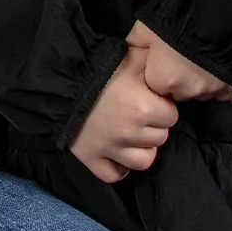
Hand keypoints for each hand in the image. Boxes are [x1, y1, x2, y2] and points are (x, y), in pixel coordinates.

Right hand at [69, 44, 178, 183]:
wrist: (56, 77)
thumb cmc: (98, 65)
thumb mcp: (132, 55)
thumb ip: (157, 64)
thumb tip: (175, 71)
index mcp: (144, 107)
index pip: (172, 116)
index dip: (162, 106)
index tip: (150, 99)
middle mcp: (130, 132)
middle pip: (160, 138)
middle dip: (153, 126)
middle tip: (137, 112)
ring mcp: (110, 148)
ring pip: (144, 160)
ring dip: (141, 148)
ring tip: (131, 134)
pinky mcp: (91, 157)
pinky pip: (114, 175)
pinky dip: (119, 168)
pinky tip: (117, 154)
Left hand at [128, 22, 231, 102]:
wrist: (221, 15)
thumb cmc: (178, 21)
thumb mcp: (146, 27)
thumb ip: (136, 44)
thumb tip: (130, 51)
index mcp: (163, 81)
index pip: (157, 88)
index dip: (160, 74)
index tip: (164, 60)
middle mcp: (188, 91)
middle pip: (180, 92)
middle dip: (180, 80)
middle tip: (183, 57)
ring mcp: (213, 91)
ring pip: (202, 92)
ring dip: (200, 80)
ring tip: (202, 58)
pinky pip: (223, 91)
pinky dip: (220, 81)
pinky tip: (218, 64)